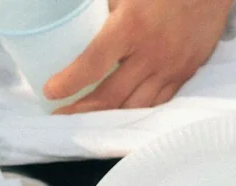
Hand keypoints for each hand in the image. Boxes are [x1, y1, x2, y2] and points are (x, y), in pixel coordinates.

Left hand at [42, 0, 231, 112]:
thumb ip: (107, 12)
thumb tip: (83, 29)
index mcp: (131, 27)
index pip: (93, 64)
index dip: (70, 82)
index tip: (51, 92)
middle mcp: (150, 54)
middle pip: (112, 96)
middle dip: (83, 110)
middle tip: (62, 116)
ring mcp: (170, 68)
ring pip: (136, 106)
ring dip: (110, 118)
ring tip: (89, 122)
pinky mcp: (185, 74)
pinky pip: (158, 103)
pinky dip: (138, 112)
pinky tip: (123, 115)